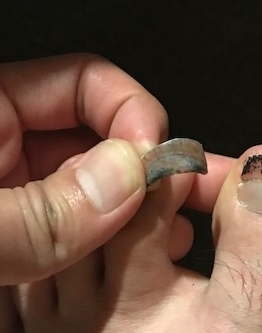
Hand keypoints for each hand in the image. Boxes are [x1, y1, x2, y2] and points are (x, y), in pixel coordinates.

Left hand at [0, 53, 167, 284]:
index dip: (132, 110)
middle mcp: (7, 142)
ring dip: (136, 204)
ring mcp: (18, 184)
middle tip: (174, 202)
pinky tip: (133, 253)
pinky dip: (111, 233)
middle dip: (143, 165)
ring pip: (97, 178)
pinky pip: (81, 216)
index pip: (84, 79)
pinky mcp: (23, 221)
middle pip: (100, 132)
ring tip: (165, 235)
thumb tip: (129, 176)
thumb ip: (40, 214)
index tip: (157, 160)